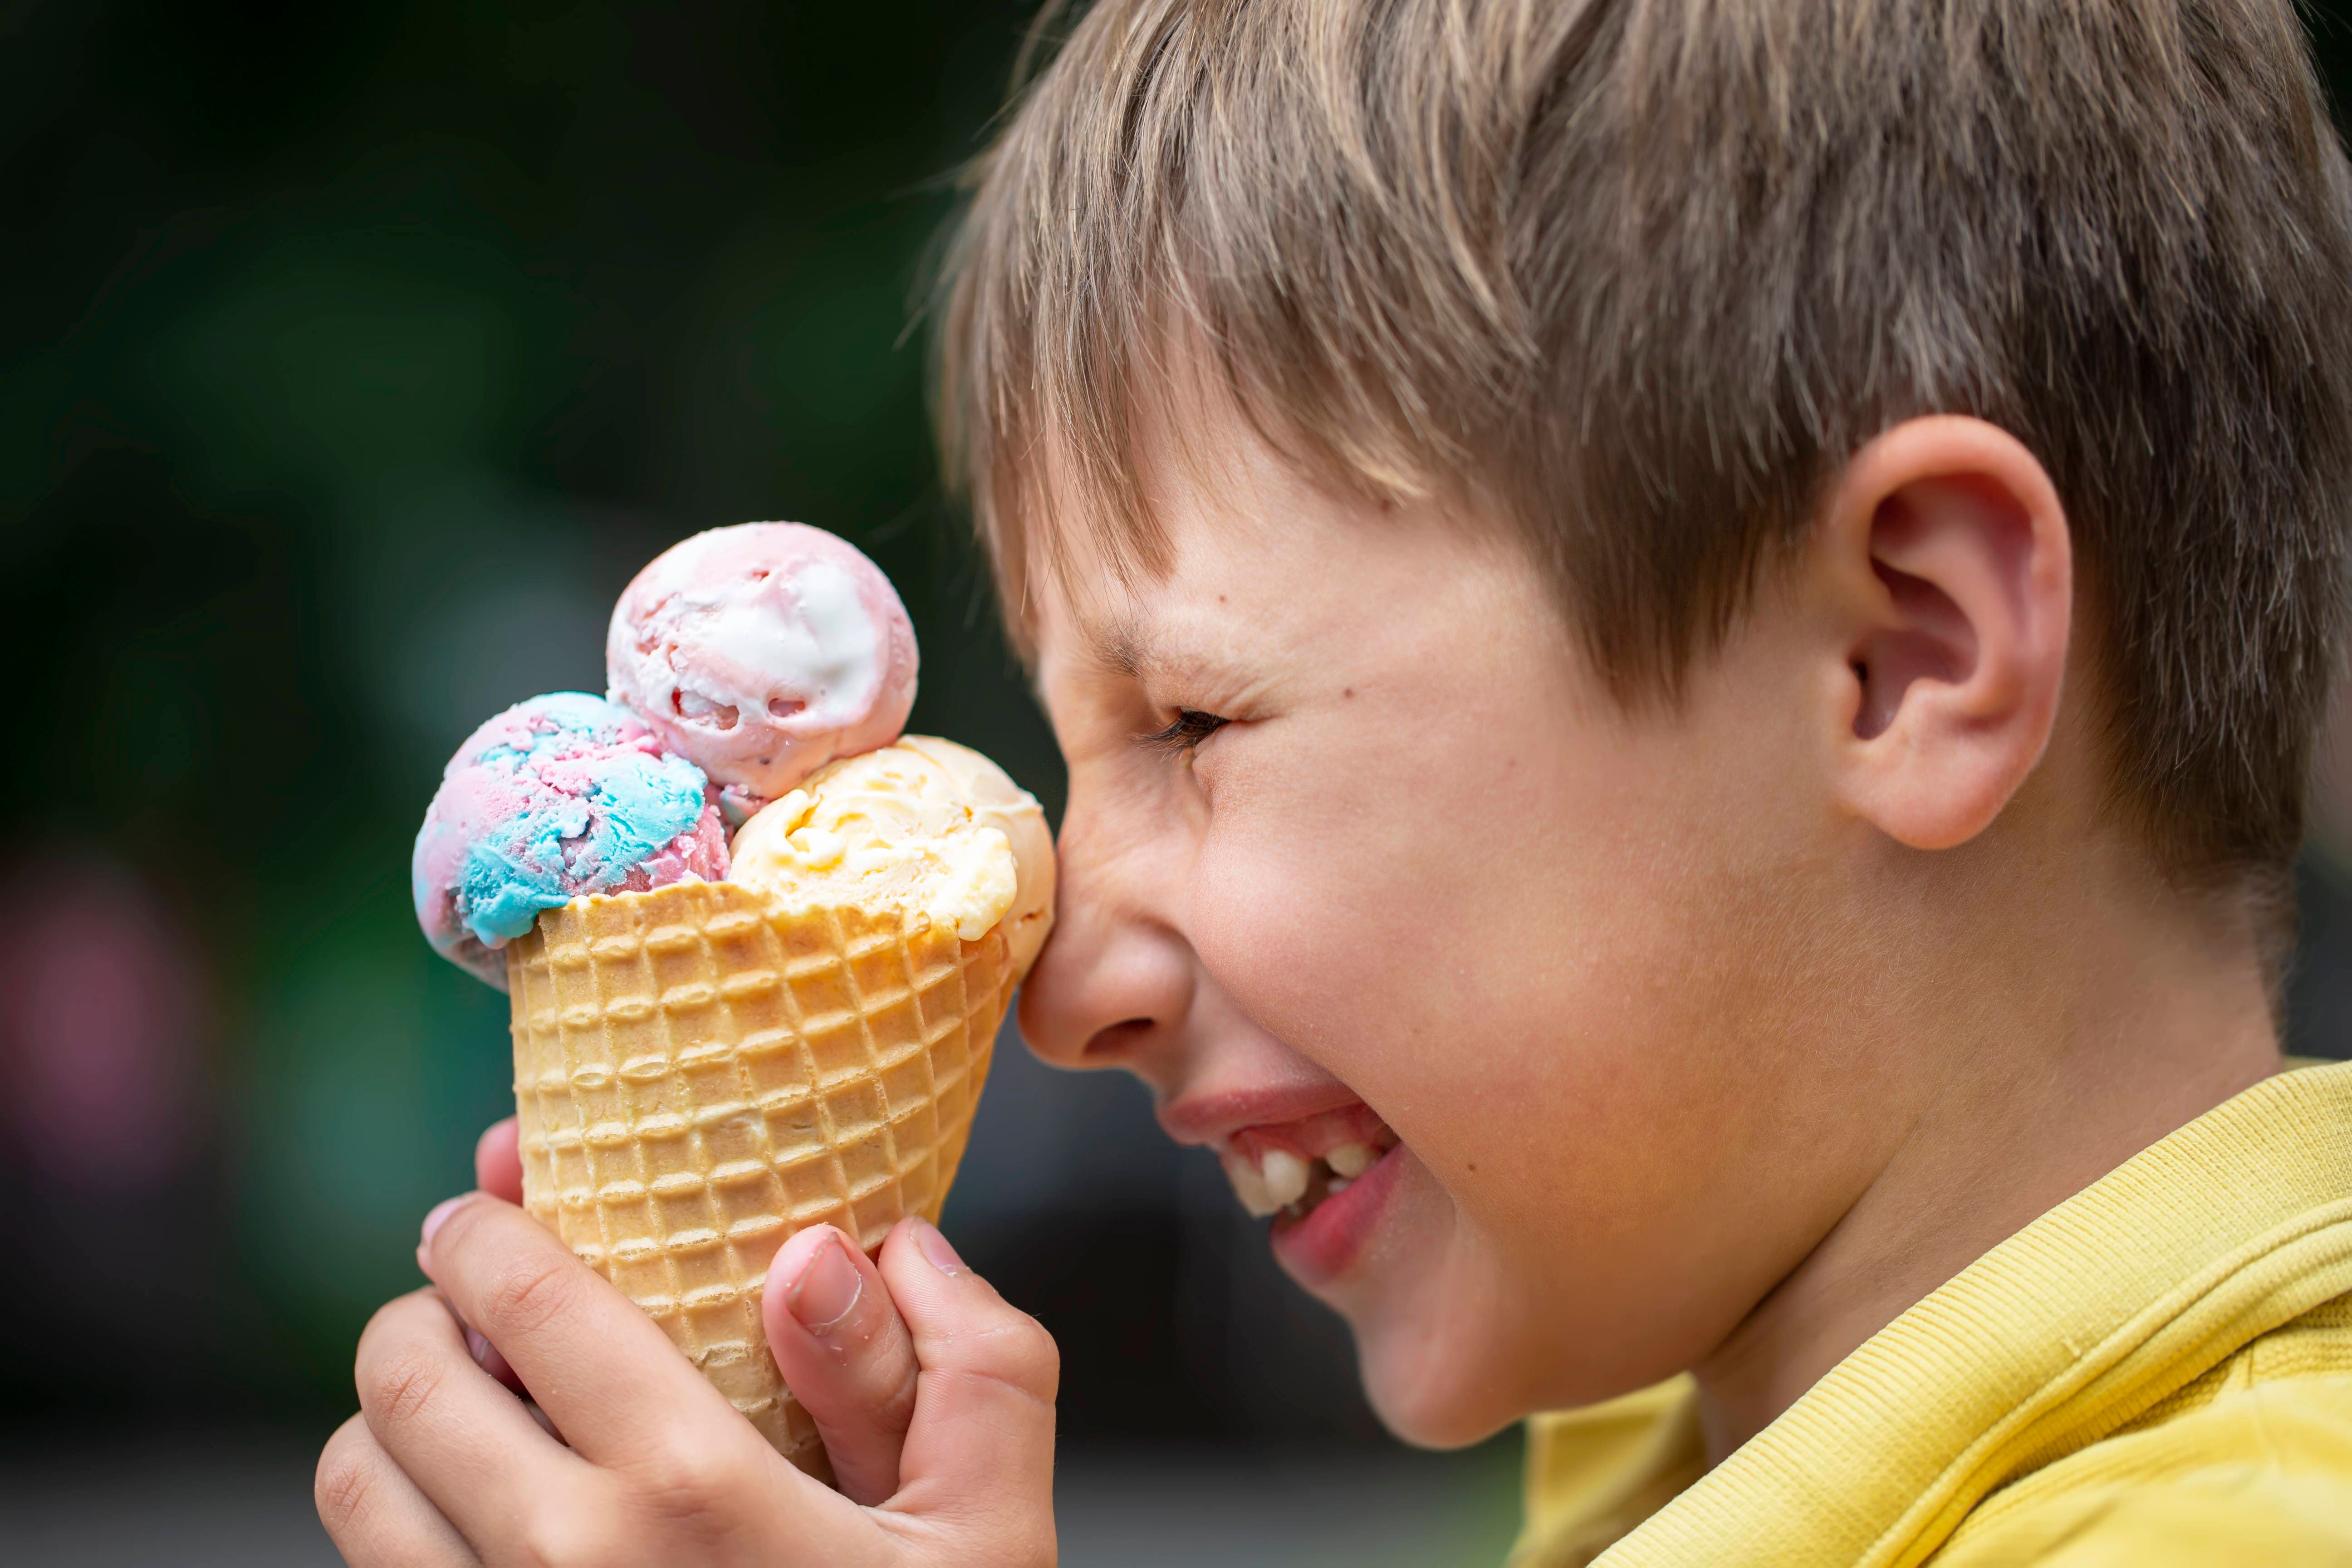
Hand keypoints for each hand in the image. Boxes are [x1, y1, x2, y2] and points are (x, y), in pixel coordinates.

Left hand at [315, 1119, 1058, 1565]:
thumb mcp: (996, 1535)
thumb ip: (967, 1365)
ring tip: (458, 1415)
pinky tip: (468, 1526)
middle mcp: (563, 1567)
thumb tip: (846, 1249)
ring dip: (390, 1426)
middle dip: (424, 1315)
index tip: (480, 1205)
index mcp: (691, 1494)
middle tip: (467, 1306)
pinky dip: (394, 1531)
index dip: (484, 1228)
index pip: (529, 1299)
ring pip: (353, 1486)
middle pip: (402, 1379)